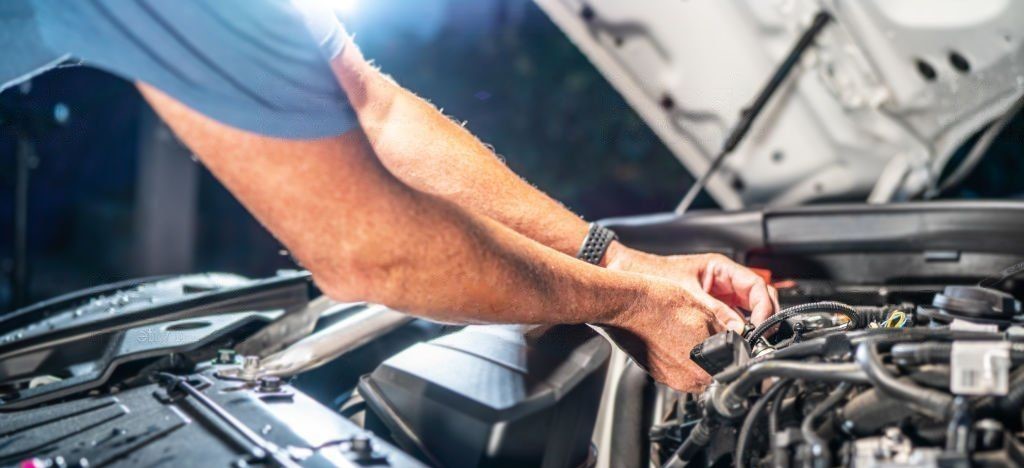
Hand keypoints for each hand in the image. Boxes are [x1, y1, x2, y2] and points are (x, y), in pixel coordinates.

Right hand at [600, 277, 732, 391]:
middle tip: (705, 333)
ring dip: (693, 356)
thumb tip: (733, 337)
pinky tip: (670, 337)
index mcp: (706, 368)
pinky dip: (675, 355)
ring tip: (684, 333)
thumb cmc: (660, 305)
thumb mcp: (705, 312)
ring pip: (691, 370)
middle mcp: (687, 380)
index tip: (727, 341)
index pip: (731, 367)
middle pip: (711, 372)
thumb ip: (724, 333)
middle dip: (713, 355)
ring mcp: (668, 378)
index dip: (731, 351)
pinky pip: (673, 368)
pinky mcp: (654, 372)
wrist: (627, 304)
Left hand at [605, 245, 777, 328]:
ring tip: (750, 345)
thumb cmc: (651, 273)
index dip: (764, 308)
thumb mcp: (687, 294)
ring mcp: (717, 295)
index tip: (761, 327)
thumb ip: (714, 312)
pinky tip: (733, 343)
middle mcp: (723, 281)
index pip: (757, 286)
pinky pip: (729, 320)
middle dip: (764, 318)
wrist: (626, 273)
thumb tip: (737, 331)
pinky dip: (734, 331)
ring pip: (746, 311)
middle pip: (757, 299)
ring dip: (751, 327)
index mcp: (721, 269)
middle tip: (762, 339)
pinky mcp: (708, 308)